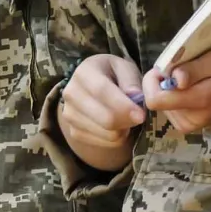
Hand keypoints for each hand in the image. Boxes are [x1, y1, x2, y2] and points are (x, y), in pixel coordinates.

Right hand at [59, 55, 144, 173]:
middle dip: (128, 120)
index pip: (102, 91)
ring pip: (107, 134)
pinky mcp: (74, 132)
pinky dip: (117, 138)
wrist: (92, 87)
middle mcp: (71, 94)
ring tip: (125, 116)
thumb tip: (134, 96)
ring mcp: (69, 115)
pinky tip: (117, 125)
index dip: (123, 105)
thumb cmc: (112, 75)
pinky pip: (104, 143)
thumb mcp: (124, 68)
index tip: (141, 114)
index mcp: (83, 73)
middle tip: (140, 116)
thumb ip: (131, 80)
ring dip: (124, 129)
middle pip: (105, 118)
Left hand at [141, 45, 210, 134]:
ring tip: (192, 76)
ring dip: (171, 88)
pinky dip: (177, 95)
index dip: (153, 80)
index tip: (166, 65)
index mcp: (198, 102)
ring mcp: (191, 124)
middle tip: (183, 67)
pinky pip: (172, 108)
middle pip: (157, 101)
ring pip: (163, 104)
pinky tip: (193, 86)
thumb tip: (174, 79)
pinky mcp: (192, 124)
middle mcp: (191, 119)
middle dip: (163, 81)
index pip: (154, 100)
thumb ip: (196, 69)